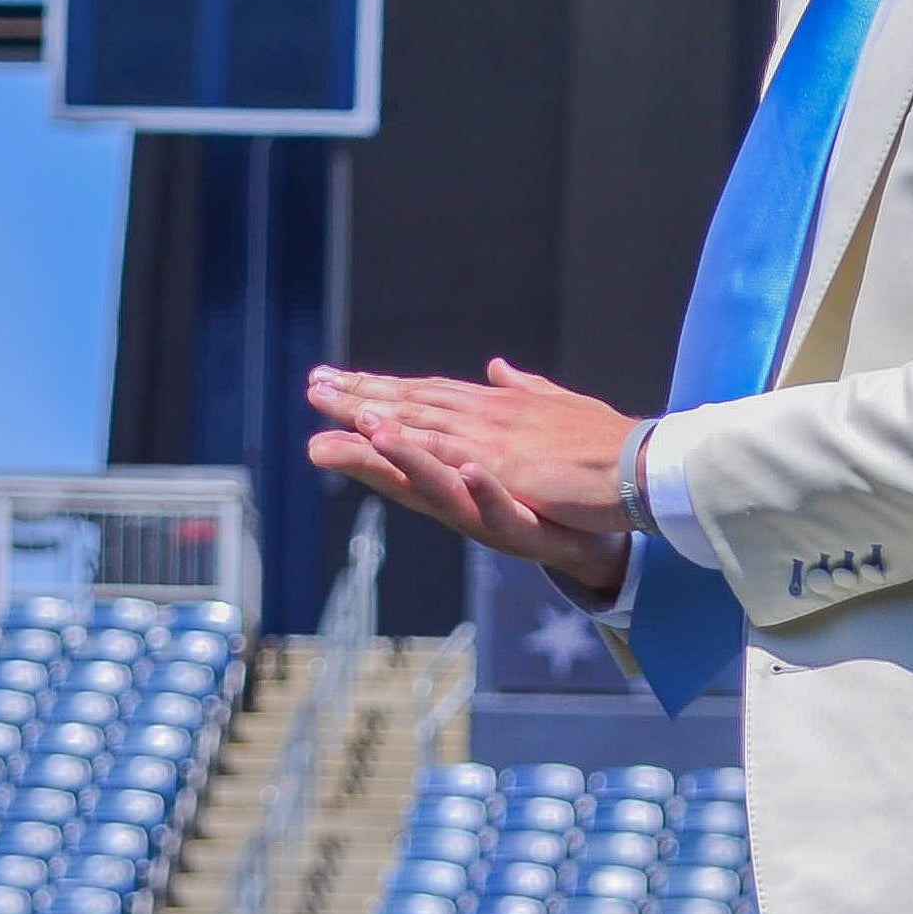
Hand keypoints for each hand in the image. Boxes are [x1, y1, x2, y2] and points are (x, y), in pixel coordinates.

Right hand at [306, 359, 635, 584]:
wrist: (596, 533)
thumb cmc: (542, 494)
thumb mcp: (498, 448)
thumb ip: (469, 415)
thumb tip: (446, 380)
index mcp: (450, 469)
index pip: (398, 437)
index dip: (356, 418)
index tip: (317, 392)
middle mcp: (459, 496)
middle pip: (403, 471)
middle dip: (361, 451)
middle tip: (317, 438)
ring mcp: (489, 516)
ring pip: (441, 490)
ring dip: (410, 462)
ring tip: (377, 436)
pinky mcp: (525, 530)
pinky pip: (503, 510)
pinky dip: (485, 491)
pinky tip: (470, 470)